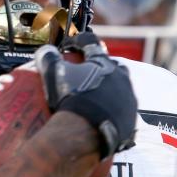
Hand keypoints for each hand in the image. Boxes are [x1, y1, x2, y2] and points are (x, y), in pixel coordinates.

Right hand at [35, 32, 137, 157]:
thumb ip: (48, 57)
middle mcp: (120, 77)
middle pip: (110, 65)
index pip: (90, 44)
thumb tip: (46, 51)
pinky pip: (121, 110)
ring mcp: (128, 99)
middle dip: (98, 67)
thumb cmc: (71, 99)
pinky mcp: (130, 119)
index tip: (68, 46)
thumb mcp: (54, 74)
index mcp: (102, 62)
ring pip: (119, 88)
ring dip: (107, 90)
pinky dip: (111, 111)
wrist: (88, 133)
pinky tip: (100, 117)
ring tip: (93, 98)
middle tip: (84, 74)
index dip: (77, 42)